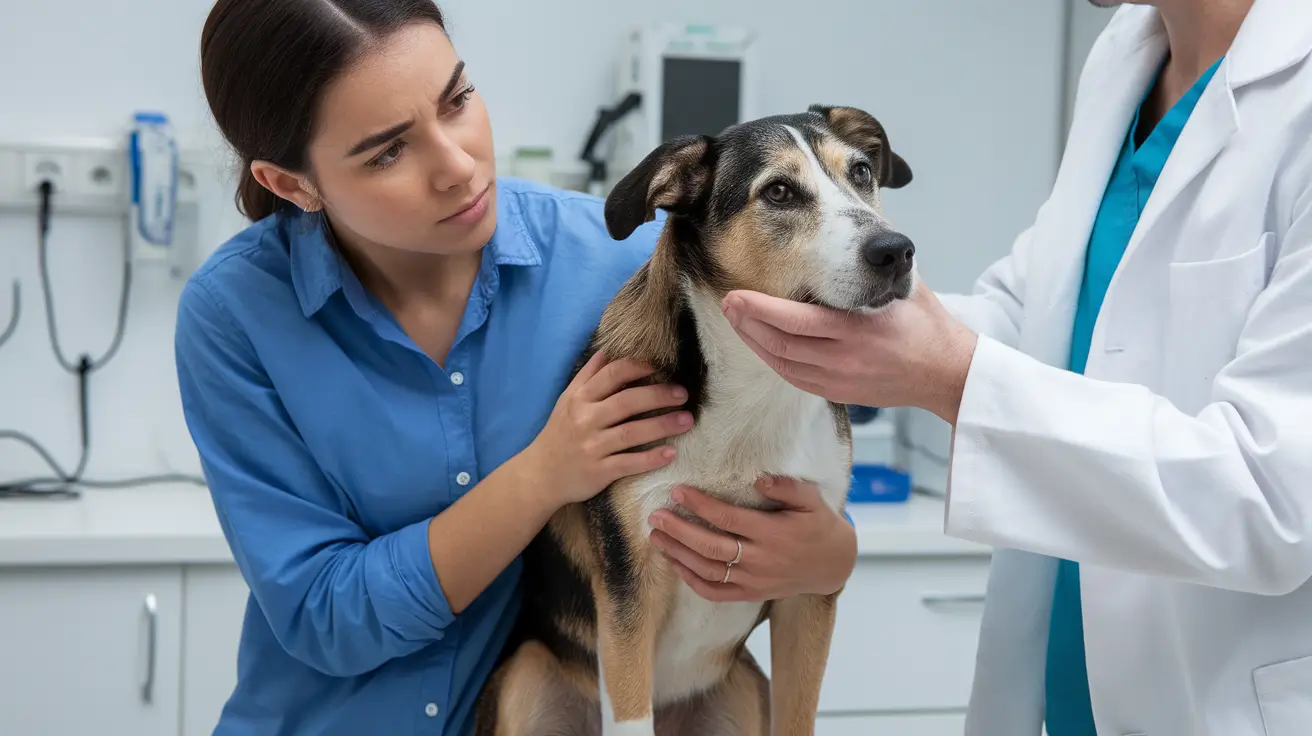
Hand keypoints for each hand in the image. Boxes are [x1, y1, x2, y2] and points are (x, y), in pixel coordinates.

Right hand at [525, 351, 692, 505]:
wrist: (540, 475)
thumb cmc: (560, 433)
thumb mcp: (567, 400)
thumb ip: (589, 376)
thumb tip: (609, 350)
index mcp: (580, 399)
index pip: (612, 374)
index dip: (639, 367)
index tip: (661, 367)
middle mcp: (585, 420)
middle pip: (627, 402)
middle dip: (658, 395)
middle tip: (683, 394)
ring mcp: (592, 447)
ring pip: (631, 433)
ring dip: (662, 426)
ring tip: (687, 421)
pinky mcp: (598, 471)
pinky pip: (628, 463)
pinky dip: (650, 459)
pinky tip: (670, 454)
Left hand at [647, 477, 856, 601]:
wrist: (833, 565)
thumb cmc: (818, 525)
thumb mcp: (812, 500)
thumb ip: (787, 487)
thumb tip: (759, 479)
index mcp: (773, 533)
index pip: (728, 519)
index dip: (701, 505)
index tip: (678, 491)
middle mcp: (760, 560)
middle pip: (711, 547)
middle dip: (679, 531)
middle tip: (656, 515)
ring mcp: (754, 581)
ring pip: (708, 571)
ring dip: (679, 555)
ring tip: (656, 537)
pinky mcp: (751, 594)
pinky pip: (716, 593)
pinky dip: (692, 581)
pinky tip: (674, 563)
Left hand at [720, 275, 978, 423]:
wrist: (947, 373)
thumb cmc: (927, 324)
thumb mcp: (904, 286)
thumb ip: (875, 264)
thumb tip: (856, 232)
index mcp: (859, 329)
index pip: (796, 320)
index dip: (760, 309)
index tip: (737, 294)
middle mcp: (845, 358)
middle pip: (780, 343)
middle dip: (748, 324)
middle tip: (728, 303)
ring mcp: (840, 379)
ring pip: (782, 362)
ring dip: (754, 341)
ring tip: (736, 320)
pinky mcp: (838, 393)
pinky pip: (794, 377)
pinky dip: (773, 359)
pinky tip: (760, 343)